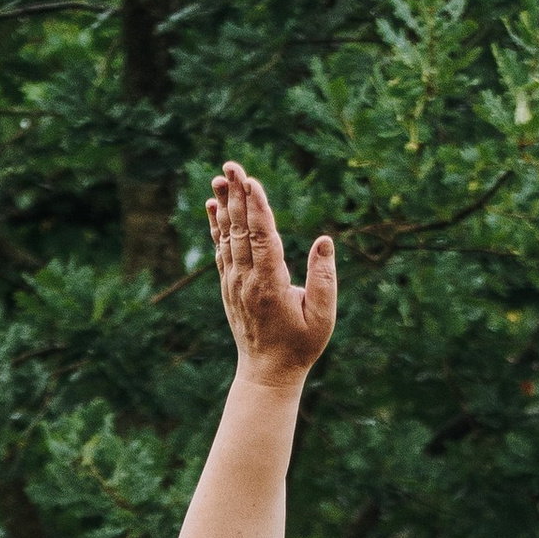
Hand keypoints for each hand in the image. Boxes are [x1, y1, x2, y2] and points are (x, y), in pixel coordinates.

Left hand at [206, 159, 334, 388]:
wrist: (267, 372)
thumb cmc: (301, 345)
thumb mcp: (322, 318)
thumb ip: (324, 280)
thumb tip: (325, 240)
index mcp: (270, 286)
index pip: (262, 238)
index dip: (257, 208)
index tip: (251, 181)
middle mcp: (246, 280)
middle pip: (240, 230)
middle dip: (237, 196)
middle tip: (232, 165)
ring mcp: (233, 282)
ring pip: (227, 236)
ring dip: (225, 205)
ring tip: (221, 177)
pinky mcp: (228, 284)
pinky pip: (221, 248)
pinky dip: (216, 225)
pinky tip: (214, 205)